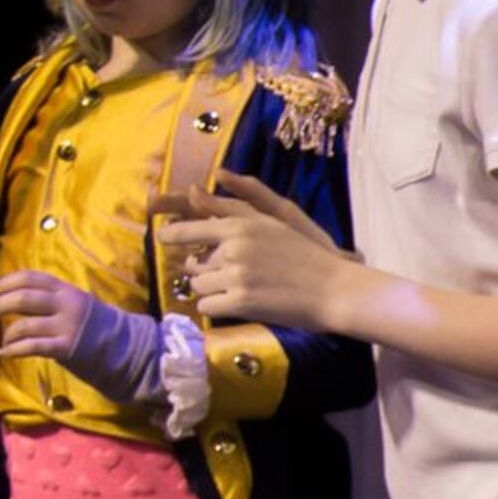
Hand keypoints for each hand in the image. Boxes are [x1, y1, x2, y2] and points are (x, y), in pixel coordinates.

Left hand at [0, 271, 161, 400]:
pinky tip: (5, 353)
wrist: (125, 349)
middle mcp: (65, 304)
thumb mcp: (74, 304)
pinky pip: (32, 346)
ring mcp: (66, 326)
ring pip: (24, 324)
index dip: (4, 283)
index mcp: (65, 289)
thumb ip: (48, 299)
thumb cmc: (95, 327)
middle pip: (22, 297)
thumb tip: (11, 298)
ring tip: (2, 339)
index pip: (29, 277)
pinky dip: (14, 350)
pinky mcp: (66, 347)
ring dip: (7, 332)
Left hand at [155, 171, 362, 333]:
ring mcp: (236, 276)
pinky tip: (240, 305)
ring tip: (240, 291)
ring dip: (213, 291)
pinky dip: (219, 308)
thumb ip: (229, 208)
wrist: (334, 289)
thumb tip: (191, 190)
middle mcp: (233, 249)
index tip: (162, 238)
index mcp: (239, 226)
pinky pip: (207, 307)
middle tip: (233, 277)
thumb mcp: (270, 222)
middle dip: (207, 272)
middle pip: (195, 264)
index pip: (189, 229)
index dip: (172, 235)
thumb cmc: (305, 254)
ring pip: (199, 287)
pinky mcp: (240, 303)